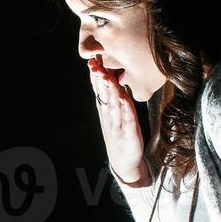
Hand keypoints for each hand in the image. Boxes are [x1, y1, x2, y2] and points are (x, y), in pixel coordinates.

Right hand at [86, 56, 149, 186]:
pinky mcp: (129, 134)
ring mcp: (118, 125)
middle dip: (99, 80)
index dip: (95, 76)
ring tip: (107, 77)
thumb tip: (108, 75)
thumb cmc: (119, 133)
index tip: (91, 60)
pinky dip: (126, 110)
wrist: (124, 162)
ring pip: (113, 105)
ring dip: (110, 91)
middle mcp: (109, 116)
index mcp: (105, 110)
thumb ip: (110, 96)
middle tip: (95, 65)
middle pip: (104, 95)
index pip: (99, 89)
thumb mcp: (112, 114)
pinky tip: (124, 99)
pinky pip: (128, 120)